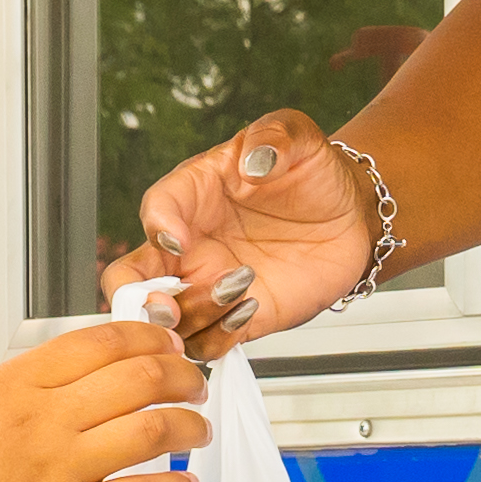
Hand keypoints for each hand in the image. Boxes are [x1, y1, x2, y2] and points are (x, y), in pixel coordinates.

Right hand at [0, 315, 207, 481]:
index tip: (165, 343)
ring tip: (198, 430)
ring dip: (189, 425)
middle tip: (194, 383)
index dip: (147, 336)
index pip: (99, 342)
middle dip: (181, 374)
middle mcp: (41, 420)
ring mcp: (57, 471)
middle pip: (139, 376)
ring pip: (152, 429)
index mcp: (10, 386)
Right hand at [131, 110, 383, 358]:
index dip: (159, 226)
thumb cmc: (312, 173)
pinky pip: (207, 344)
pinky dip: (220, 337)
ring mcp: (209, 285)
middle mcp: (191, 245)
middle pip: (131, 278)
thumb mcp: (297, 137)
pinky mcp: (237, 318)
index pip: (156, 209)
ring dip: (196, 314)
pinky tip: (251, 309)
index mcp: (194, 194)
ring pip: (169, 320)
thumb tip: (255, 159)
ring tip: (241, 289)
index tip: (179, 239)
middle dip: (136, 298)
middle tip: (164, 305)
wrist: (349, 216)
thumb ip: (275, 137)